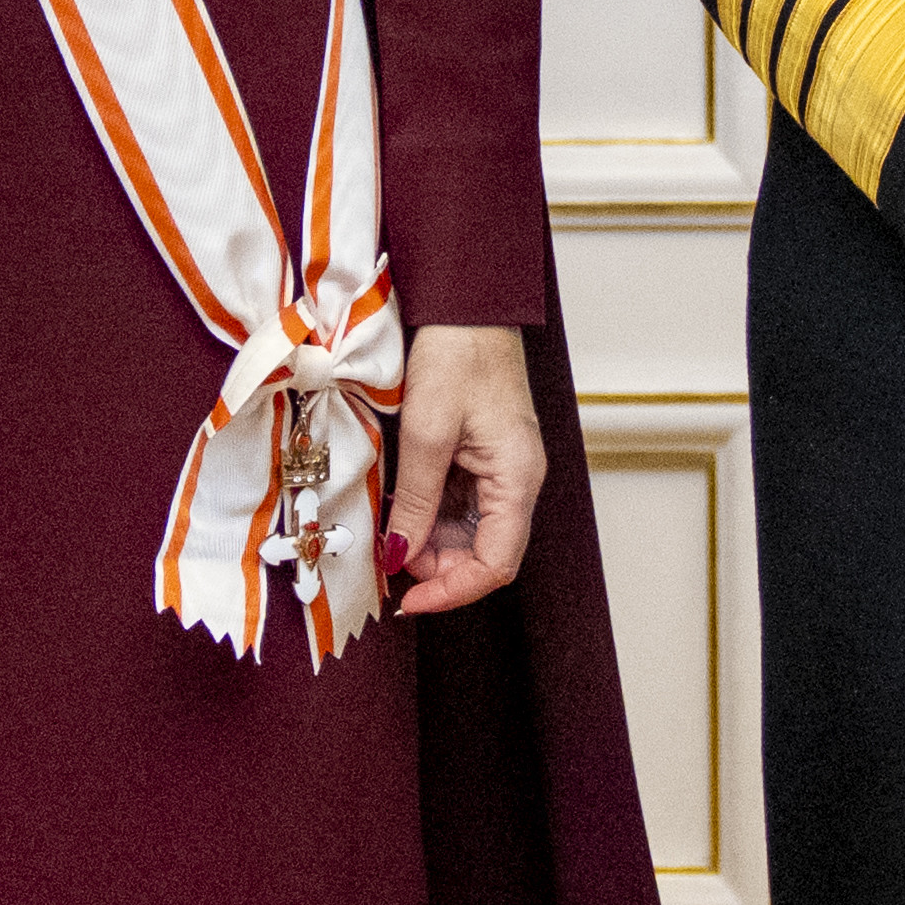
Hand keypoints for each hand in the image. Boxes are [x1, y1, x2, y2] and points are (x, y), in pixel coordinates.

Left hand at [384, 324, 547, 618]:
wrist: (468, 303)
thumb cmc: (459, 354)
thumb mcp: (427, 432)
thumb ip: (415, 501)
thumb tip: (400, 556)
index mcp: (517, 479)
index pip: (497, 564)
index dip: (453, 591)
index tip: (408, 601)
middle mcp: (517, 482)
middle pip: (484, 553)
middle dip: (435, 565)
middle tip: (387, 555)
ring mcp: (501, 471)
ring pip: (468, 532)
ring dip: (427, 539)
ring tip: (387, 525)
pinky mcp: (483, 459)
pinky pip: (459, 504)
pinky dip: (427, 512)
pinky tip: (399, 502)